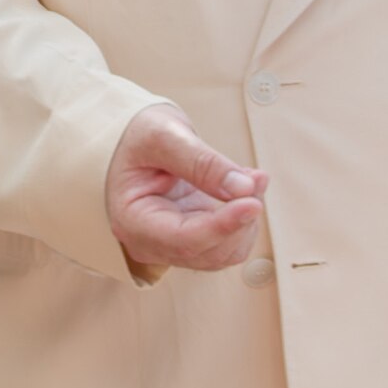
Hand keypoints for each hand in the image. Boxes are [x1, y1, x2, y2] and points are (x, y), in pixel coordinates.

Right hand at [105, 103, 267, 273]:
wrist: (131, 140)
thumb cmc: (136, 137)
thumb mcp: (163, 136)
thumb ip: (202, 162)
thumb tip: (243, 188)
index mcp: (132, 222)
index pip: (184, 239)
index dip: (222, 226)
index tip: (252, 203)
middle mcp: (152, 242)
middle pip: (209, 251)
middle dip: (240, 219)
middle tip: (256, 178)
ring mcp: (174, 243)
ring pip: (225, 251)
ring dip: (247, 218)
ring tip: (252, 178)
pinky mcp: (194, 236)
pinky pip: (229, 240)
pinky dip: (244, 216)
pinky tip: (245, 186)